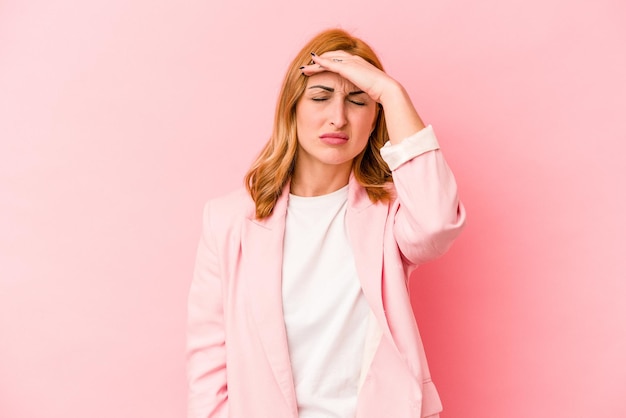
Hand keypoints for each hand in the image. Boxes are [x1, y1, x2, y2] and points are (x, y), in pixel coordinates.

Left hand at [301, 50, 424, 142]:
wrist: (388, 91)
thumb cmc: (382, 96)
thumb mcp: (369, 95)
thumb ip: (362, 97)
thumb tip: (358, 107)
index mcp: (361, 67)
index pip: (343, 62)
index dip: (331, 65)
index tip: (321, 70)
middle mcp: (355, 62)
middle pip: (334, 57)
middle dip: (321, 60)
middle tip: (309, 65)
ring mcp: (352, 64)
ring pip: (329, 60)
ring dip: (316, 63)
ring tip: (305, 68)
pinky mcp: (347, 68)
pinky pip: (329, 64)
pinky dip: (318, 65)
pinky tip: (309, 67)